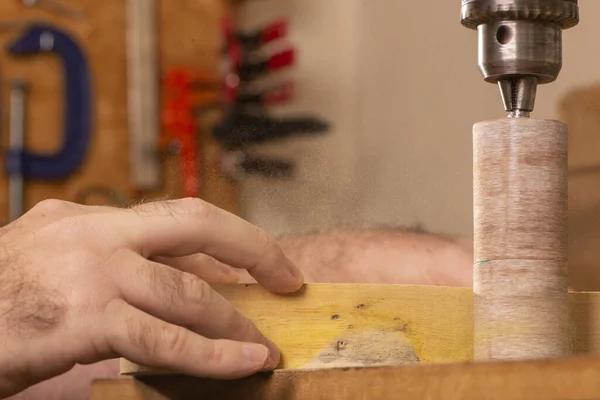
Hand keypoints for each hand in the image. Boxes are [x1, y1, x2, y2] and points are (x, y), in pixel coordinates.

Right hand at [0, 198, 302, 397]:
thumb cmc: (0, 299)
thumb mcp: (58, 261)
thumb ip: (120, 264)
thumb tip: (184, 281)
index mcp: (92, 218)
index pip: (181, 214)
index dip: (231, 234)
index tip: (261, 257)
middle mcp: (96, 232)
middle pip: (197, 224)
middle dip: (253, 250)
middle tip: (288, 278)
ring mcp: (91, 271)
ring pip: (187, 291)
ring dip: (235, 322)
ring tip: (262, 347)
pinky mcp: (84, 317)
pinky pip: (164, 338)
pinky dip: (211, 353)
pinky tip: (243, 364)